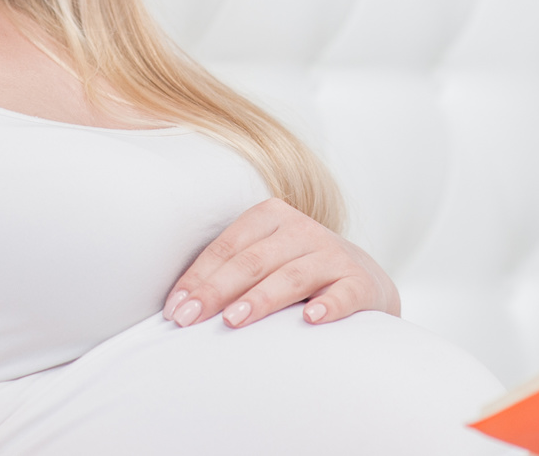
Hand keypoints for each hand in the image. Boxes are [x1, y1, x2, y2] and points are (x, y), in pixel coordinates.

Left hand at [162, 198, 399, 329]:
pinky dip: (329, 305)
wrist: (363, 280)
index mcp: (272, 217)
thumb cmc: (296, 271)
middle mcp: (302, 230)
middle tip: (189, 320)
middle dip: (217, 291)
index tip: (175, 309)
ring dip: (261, 299)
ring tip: (234, 321)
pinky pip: (343, 293)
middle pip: (253, 261)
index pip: (228, 247)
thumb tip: (178, 306)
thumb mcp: (265, 260)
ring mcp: (333, 255)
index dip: (199, 278)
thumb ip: (229, 272)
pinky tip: (311, 319)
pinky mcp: (360, 282)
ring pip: (292, 276)